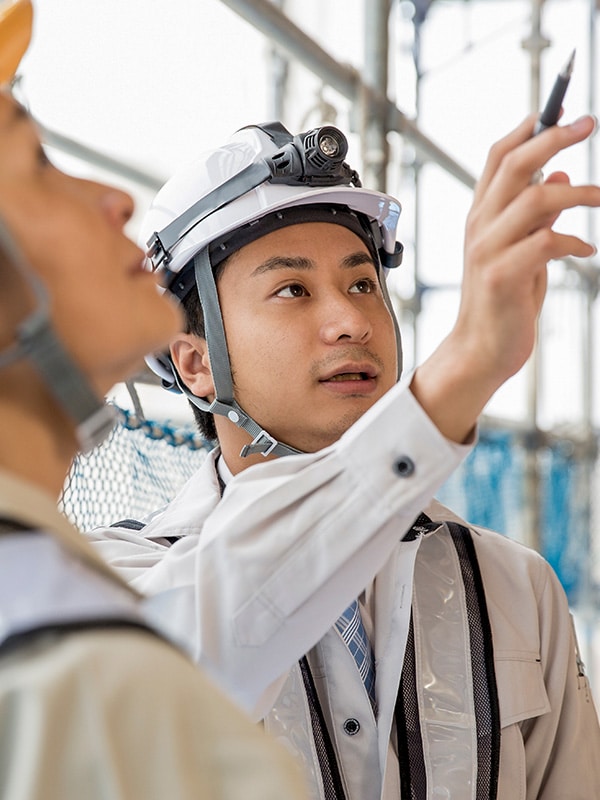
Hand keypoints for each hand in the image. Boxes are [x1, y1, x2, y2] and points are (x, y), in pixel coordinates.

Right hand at [410, 113, 599, 442]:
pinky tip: (588, 251)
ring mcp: (487, 250)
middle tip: (589, 124)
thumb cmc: (505, 301)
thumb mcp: (522, 252)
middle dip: (554, 137)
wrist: (483, 350)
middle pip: (514, 164)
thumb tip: (562, 180)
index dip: (529, 127)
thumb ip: (536, 217)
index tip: (561, 107)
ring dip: (579, 193)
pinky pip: (546, 243)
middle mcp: (480, 226)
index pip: (498, 158)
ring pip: (535, 199)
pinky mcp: (503, 275)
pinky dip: (574, 241)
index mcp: (482, 216)